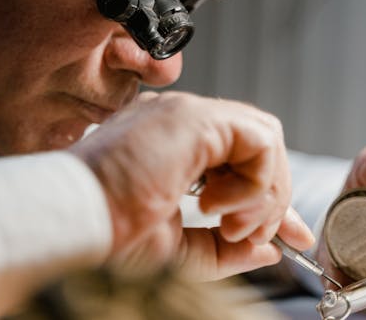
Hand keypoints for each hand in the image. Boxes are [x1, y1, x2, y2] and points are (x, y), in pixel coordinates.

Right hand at [70, 91, 314, 279]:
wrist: (77, 221)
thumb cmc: (106, 231)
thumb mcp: (176, 248)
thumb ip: (223, 247)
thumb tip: (268, 250)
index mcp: (172, 147)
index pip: (239, 159)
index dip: (268, 198)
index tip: (288, 238)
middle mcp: (180, 123)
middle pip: (257, 145)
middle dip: (273, 196)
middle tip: (256, 237)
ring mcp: (186, 114)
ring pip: (264, 138)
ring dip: (262, 193)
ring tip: (230, 226)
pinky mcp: (194, 116)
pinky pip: (258, 140)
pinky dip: (253, 182)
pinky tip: (217, 207)